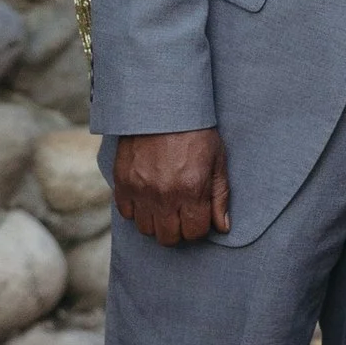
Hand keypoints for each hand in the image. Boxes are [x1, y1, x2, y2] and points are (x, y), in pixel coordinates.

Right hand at [115, 127, 230, 243]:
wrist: (162, 106)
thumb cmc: (195, 131)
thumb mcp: (217, 160)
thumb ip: (220, 196)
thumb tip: (223, 227)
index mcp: (192, 190)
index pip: (194, 233)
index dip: (199, 227)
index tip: (199, 214)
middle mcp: (165, 196)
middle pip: (169, 238)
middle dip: (178, 230)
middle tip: (181, 213)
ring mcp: (141, 191)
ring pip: (146, 229)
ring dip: (156, 222)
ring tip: (164, 205)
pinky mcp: (122, 182)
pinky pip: (126, 214)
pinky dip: (136, 210)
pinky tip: (146, 197)